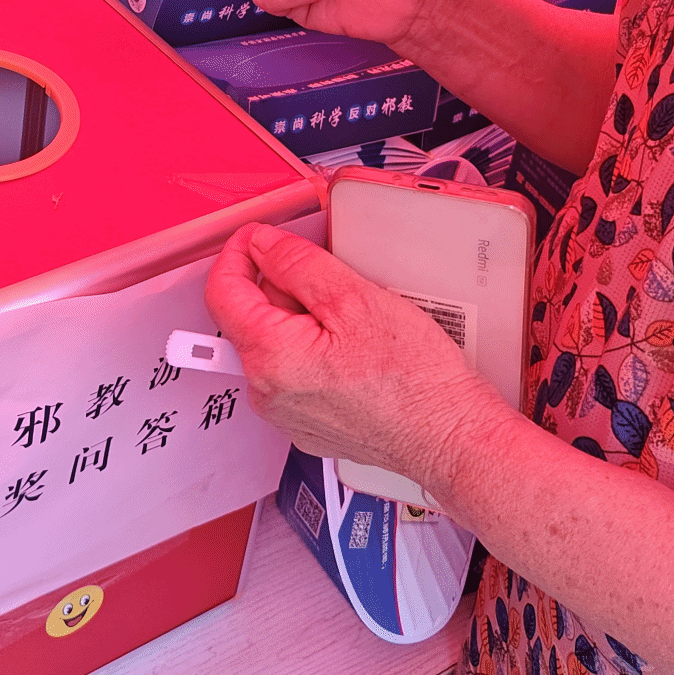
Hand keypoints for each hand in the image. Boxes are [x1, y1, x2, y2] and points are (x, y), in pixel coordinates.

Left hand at [205, 223, 502, 479]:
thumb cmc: (414, 378)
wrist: (450, 439)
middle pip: (252, 316)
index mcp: (268, 356)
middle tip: (337, 285)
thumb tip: (262, 244)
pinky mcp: (308, 424)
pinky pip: (295, 372)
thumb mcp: (355, 298)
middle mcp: (265, 392)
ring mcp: (285, 413)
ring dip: (304, 320)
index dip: (239, 252)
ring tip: (356, 324)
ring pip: (276, 343)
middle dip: (285, 289)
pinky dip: (316, 350)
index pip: (223, 291)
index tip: (260, 235)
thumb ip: (297, 264)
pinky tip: (357, 352)